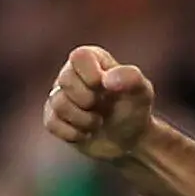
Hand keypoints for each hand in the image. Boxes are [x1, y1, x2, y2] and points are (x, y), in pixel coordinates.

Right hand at [43, 46, 156, 164]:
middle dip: (88, 100)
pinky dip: (73, 133)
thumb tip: (106, 80)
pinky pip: (52, 123)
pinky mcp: (55, 118)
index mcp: (92, 60)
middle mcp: (72, 73)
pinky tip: (86, 134)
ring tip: (98, 122)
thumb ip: (131, 78)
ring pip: (58, 103)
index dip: (91, 75)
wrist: (130, 138)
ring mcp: (60, 95)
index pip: (79, 57)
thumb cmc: (135, 108)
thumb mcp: (142, 91)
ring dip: (83, 119)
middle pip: (65, 80)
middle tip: (101, 107)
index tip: (105, 88)